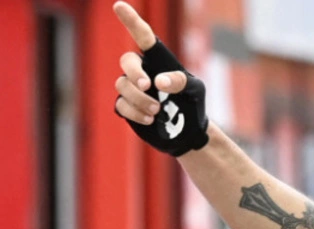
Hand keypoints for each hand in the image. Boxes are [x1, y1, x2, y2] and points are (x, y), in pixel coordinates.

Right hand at [112, 1, 209, 154]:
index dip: (131, 21)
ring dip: (140, 98)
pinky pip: (121, 104)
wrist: (188, 131)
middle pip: (127, 61)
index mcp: (159, 61)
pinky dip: (135, 112)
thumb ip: (180, 81)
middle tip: (147, 86)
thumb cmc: (193, 104)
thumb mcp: (195, 90)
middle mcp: (143, 71)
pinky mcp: (127, 106)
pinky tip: (150, 119)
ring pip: (122, 85)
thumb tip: (158, 81)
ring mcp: (132, 89)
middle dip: (134, 72)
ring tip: (157, 110)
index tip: (118, 5)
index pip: (143, 36)